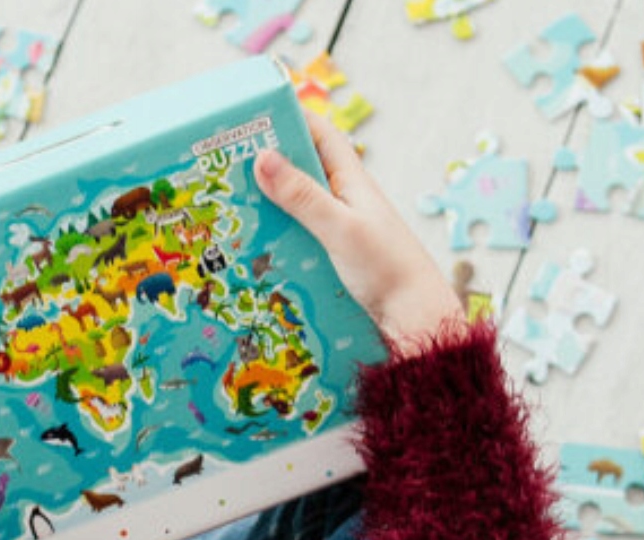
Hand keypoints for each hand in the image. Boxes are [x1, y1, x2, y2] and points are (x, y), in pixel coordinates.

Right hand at [255, 112, 465, 354]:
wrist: (413, 317)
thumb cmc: (385, 267)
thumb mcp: (339, 228)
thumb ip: (302, 196)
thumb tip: (262, 157)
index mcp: (351, 180)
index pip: (320, 134)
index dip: (292, 119)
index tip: (256, 117)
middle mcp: (346, 200)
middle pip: (303, 172)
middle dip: (270, 168)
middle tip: (229, 168)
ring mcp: (341, 230)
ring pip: (298, 209)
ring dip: (271, 209)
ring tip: (232, 209)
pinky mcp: (336, 258)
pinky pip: (301, 240)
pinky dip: (281, 239)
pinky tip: (259, 249)